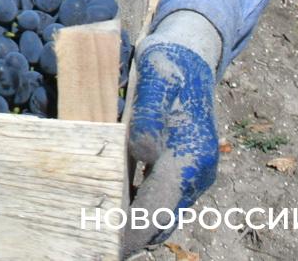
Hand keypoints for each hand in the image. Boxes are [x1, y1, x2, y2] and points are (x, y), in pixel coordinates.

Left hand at [123, 40, 218, 256]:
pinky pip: (162, 197)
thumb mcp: (154, 82)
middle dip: (134, 235)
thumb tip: (143, 153)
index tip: (113, 245)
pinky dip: (142, 208)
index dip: (135, 230)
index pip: (160, 206)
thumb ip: (148, 118)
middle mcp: (197, 171)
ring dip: (137, 226)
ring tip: (104, 235)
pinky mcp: (183, 167)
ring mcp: (193, 171)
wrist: (190, 55)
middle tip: (100, 246)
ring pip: (164, 211)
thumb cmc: (168, 68)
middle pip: (163, 217)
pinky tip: (116, 209)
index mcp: (191, 157)